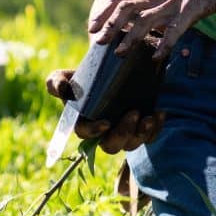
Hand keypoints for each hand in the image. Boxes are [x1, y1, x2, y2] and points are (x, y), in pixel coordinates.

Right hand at [44, 68, 165, 154]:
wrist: (107, 70)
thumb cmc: (83, 76)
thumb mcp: (65, 75)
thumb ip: (56, 82)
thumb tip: (61, 89)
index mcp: (84, 125)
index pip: (86, 135)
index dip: (95, 132)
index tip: (105, 123)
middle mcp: (104, 134)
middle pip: (112, 146)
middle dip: (123, 133)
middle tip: (132, 113)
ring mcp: (125, 132)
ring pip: (133, 143)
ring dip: (142, 133)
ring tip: (149, 117)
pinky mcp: (141, 127)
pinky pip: (150, 135)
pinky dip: (156, 127)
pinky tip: (159, 112)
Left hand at [90, 0, 215, 59]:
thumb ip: (156, 8)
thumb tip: (142, 26)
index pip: (121, 0)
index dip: (104, 13)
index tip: (91, 27)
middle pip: (126, 9)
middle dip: (110, 25)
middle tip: (98, 41)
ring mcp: (174, 4)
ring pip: (146, 19)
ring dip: (130, 37)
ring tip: (119, 52)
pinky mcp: (191, 10)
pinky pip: (175, 28)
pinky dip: (165, 42)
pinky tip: (158, 55)